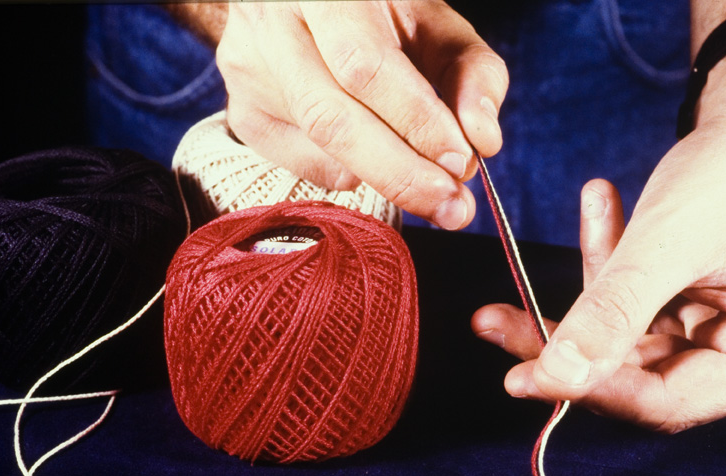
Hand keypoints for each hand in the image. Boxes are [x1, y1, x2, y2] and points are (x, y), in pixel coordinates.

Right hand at [214, 1, 507, 229]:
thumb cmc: (381, 12)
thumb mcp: (437, 26)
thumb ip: (472, 75)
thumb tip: (483, 141)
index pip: (364, 65)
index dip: (415, 119)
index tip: (460, 161)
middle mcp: (273, 22)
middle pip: (331, 118)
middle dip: (400, 172)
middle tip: (451, 207)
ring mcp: (249, 69)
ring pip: (317, 146)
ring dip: (384, 180)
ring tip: (430, 191)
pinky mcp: (242, 110)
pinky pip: (301, 166)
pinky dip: (350, 174)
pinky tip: (372, 161)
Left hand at [472, 124, 725, 431]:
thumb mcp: (669, 241)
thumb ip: (613, 310)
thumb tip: (556, 375)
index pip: (667, 403)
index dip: (590, 390)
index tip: (520, 377)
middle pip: (639, 380)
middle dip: (567, 343)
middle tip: (496, 321)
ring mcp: (725, 345)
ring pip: (625, 347)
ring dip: (584, 296)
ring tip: (583, 219)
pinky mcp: (696, 324)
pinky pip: (630, 318)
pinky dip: (605, 273)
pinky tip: (600, 211)